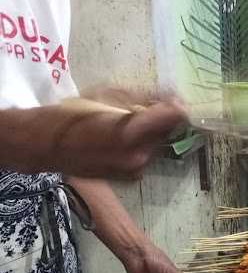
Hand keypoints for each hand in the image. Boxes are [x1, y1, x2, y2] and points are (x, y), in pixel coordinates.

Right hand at [0, 96, 188, 178]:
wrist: (46, 147)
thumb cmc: (71, 115)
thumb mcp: (106, 94)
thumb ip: (143, 96)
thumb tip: (172, 96)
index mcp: (131, 131)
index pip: (175, 116)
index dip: (176, 104)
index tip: (171, 97)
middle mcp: (139, 155)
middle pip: (169, 131)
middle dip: (162, 118)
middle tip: (143, 107)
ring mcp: (136, 169)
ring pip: (158, 144)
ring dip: (151, 132)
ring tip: (126, 123)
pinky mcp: (132, 177)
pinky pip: (147, 156)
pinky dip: (141, 145)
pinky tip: (121, 139)